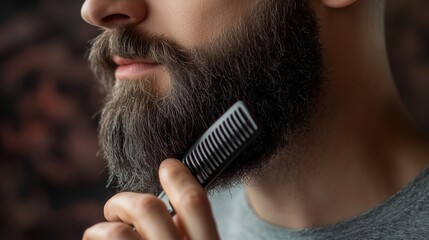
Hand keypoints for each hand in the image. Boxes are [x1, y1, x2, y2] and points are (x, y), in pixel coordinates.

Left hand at [83, 158, 219, 239]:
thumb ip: (187, 231)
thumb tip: (164, 204)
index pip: (194, 202)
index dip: (179, 176)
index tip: (167, 165)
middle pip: (147, 209)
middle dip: (123, 201)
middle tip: (115, 209)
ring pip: (116, 232)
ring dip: (102, 228)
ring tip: (100, 233)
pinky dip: (94, 238)